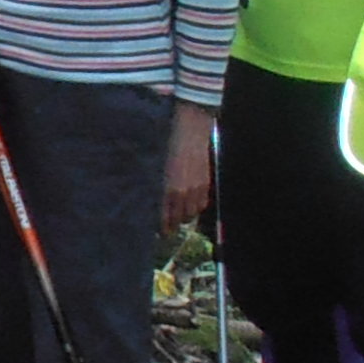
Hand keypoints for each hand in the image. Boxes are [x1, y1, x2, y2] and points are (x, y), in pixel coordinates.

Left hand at [160, 103, 214, 229]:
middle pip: (179, 218)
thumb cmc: (170, 145)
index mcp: (168, 188)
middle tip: (169, 226)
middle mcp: (182, 192)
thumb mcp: (160, 167)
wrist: (190, 130)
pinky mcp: (206, 183)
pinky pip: (203, 204)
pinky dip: (197, 208)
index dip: (164, 226)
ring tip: (181, 217)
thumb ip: (160, 185)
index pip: (166, 215)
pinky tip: (192, 206)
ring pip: (192, 213)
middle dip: (174, 224)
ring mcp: (196, 188)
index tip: (161, 232)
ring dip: (186, 217)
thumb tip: (157, 199)